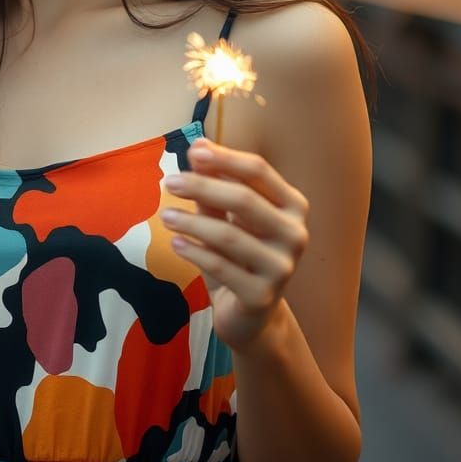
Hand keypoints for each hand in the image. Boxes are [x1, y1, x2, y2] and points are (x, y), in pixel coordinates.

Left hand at [161, 137, 309, 353]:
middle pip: (244, 199)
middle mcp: (295, 234)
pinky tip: (176, 243)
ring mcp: (282, 267)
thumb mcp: (226, 216)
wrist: (250, 314)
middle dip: (202, 187)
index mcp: (292, 205)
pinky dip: (194, 251)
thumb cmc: (239, 254)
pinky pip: (222, 267)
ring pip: (229, 235)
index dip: (225, 158)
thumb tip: (198, 147)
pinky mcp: (263, 296)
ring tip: (165, 215)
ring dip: (192, 222)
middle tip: (170, 182)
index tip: (193, 151)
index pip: (259, 171)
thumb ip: (215, 184)